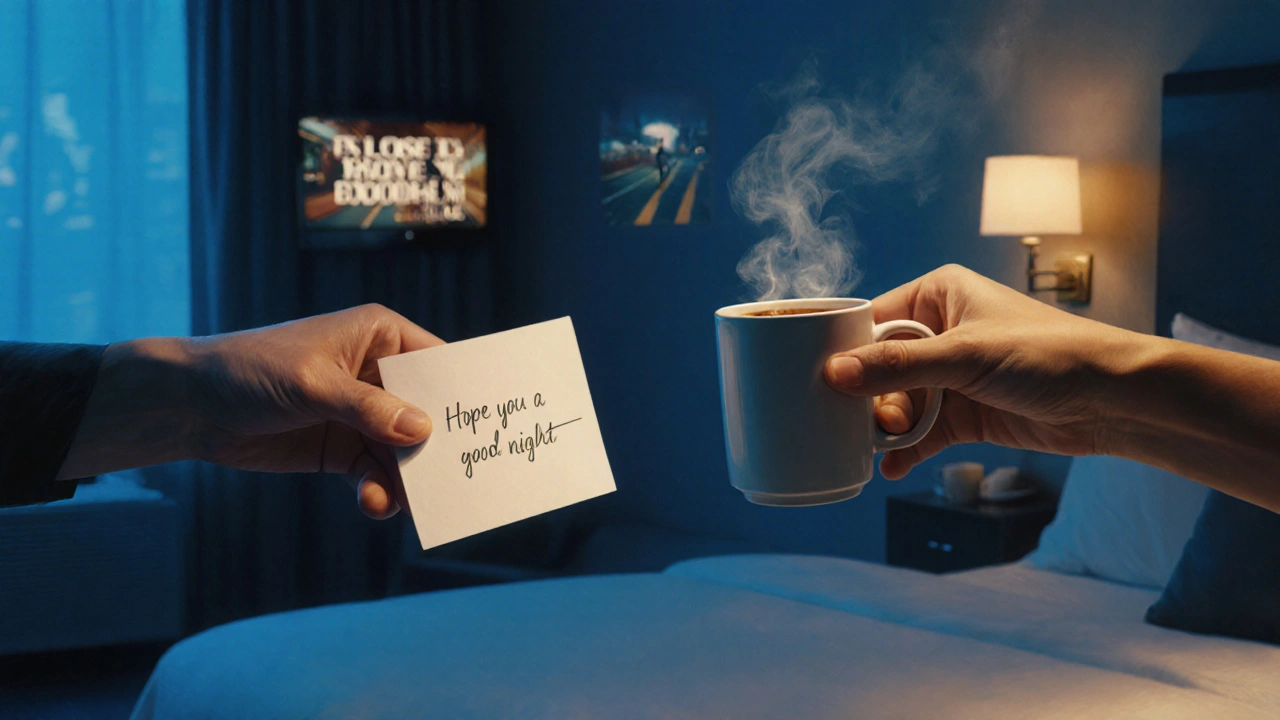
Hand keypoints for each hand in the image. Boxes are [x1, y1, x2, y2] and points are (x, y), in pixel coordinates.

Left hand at [185, 304, 441, 517]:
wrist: (190, 405)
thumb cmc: (250, 371)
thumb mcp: (313, 385)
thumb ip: (369, 409)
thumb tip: (424, 430)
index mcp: (379, 336)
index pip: (436, 361)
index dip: (461, 392)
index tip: (486, 425)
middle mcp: (377, 373)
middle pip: (426, 411)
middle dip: (437, 445)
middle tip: (457, 476)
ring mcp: (361, 413)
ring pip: (403, 449)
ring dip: (407, 476)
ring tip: (404, 501)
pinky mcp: (341, 447)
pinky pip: (376, 471)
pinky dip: (380, 489)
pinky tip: (373, 504)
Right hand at [824, 265, 1136, 478]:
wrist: (1114, 399)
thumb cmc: (1049, 354)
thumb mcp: (965, 356)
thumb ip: (898, 367)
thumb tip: (835, 373)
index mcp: (938, 295)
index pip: (873, 320)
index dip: (845, 350)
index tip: (818, 379)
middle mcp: (941, 332)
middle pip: (880, 367)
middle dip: (870, 398)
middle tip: (867, 421)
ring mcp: (953, 376)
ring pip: (899, 403)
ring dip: (888, 427)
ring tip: (884, 445)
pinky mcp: (967, 414)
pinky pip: (922, 434)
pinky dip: (906, 451)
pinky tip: (891, 468)